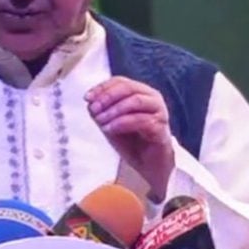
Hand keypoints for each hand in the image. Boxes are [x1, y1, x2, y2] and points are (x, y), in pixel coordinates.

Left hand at [85, 76, 174, 199]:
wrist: (149, 166)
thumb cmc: (132, 142)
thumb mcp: (111, 123)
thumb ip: (101, 111)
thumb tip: (90, 103)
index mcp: (140, 92)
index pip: (120, 81)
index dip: (102, 88)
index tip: (87, 98)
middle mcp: (152, 98)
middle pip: (128, 88)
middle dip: (107, 97)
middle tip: (94, 109)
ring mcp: (159, 111)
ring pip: (135, 101)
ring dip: (114, 110)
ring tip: (100, 121)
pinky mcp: (161, 127)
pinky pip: (141, 120)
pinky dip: (122, 123)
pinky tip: (110, 129)